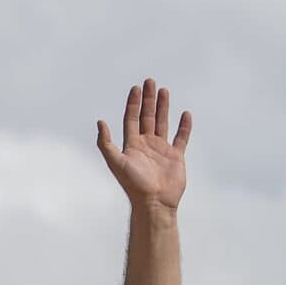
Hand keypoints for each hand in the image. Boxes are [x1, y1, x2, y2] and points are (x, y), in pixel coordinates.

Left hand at [96, 78, 190, 212]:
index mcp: (132, 145)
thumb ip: (106, 143)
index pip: (132, 119)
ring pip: (162, 123)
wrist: (154, 203)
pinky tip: (185, 114)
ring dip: (163, 107)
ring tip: (164, 90)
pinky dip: (184, 126)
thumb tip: (100, 122)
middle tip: (149, 81)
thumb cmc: (133, 185)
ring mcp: (161, 150)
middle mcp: (146, 145)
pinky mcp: (176, 157)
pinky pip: (181, 138)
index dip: (133, 103)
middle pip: (147, 117)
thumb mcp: (116, 162)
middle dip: (148, 99)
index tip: (136, 88)